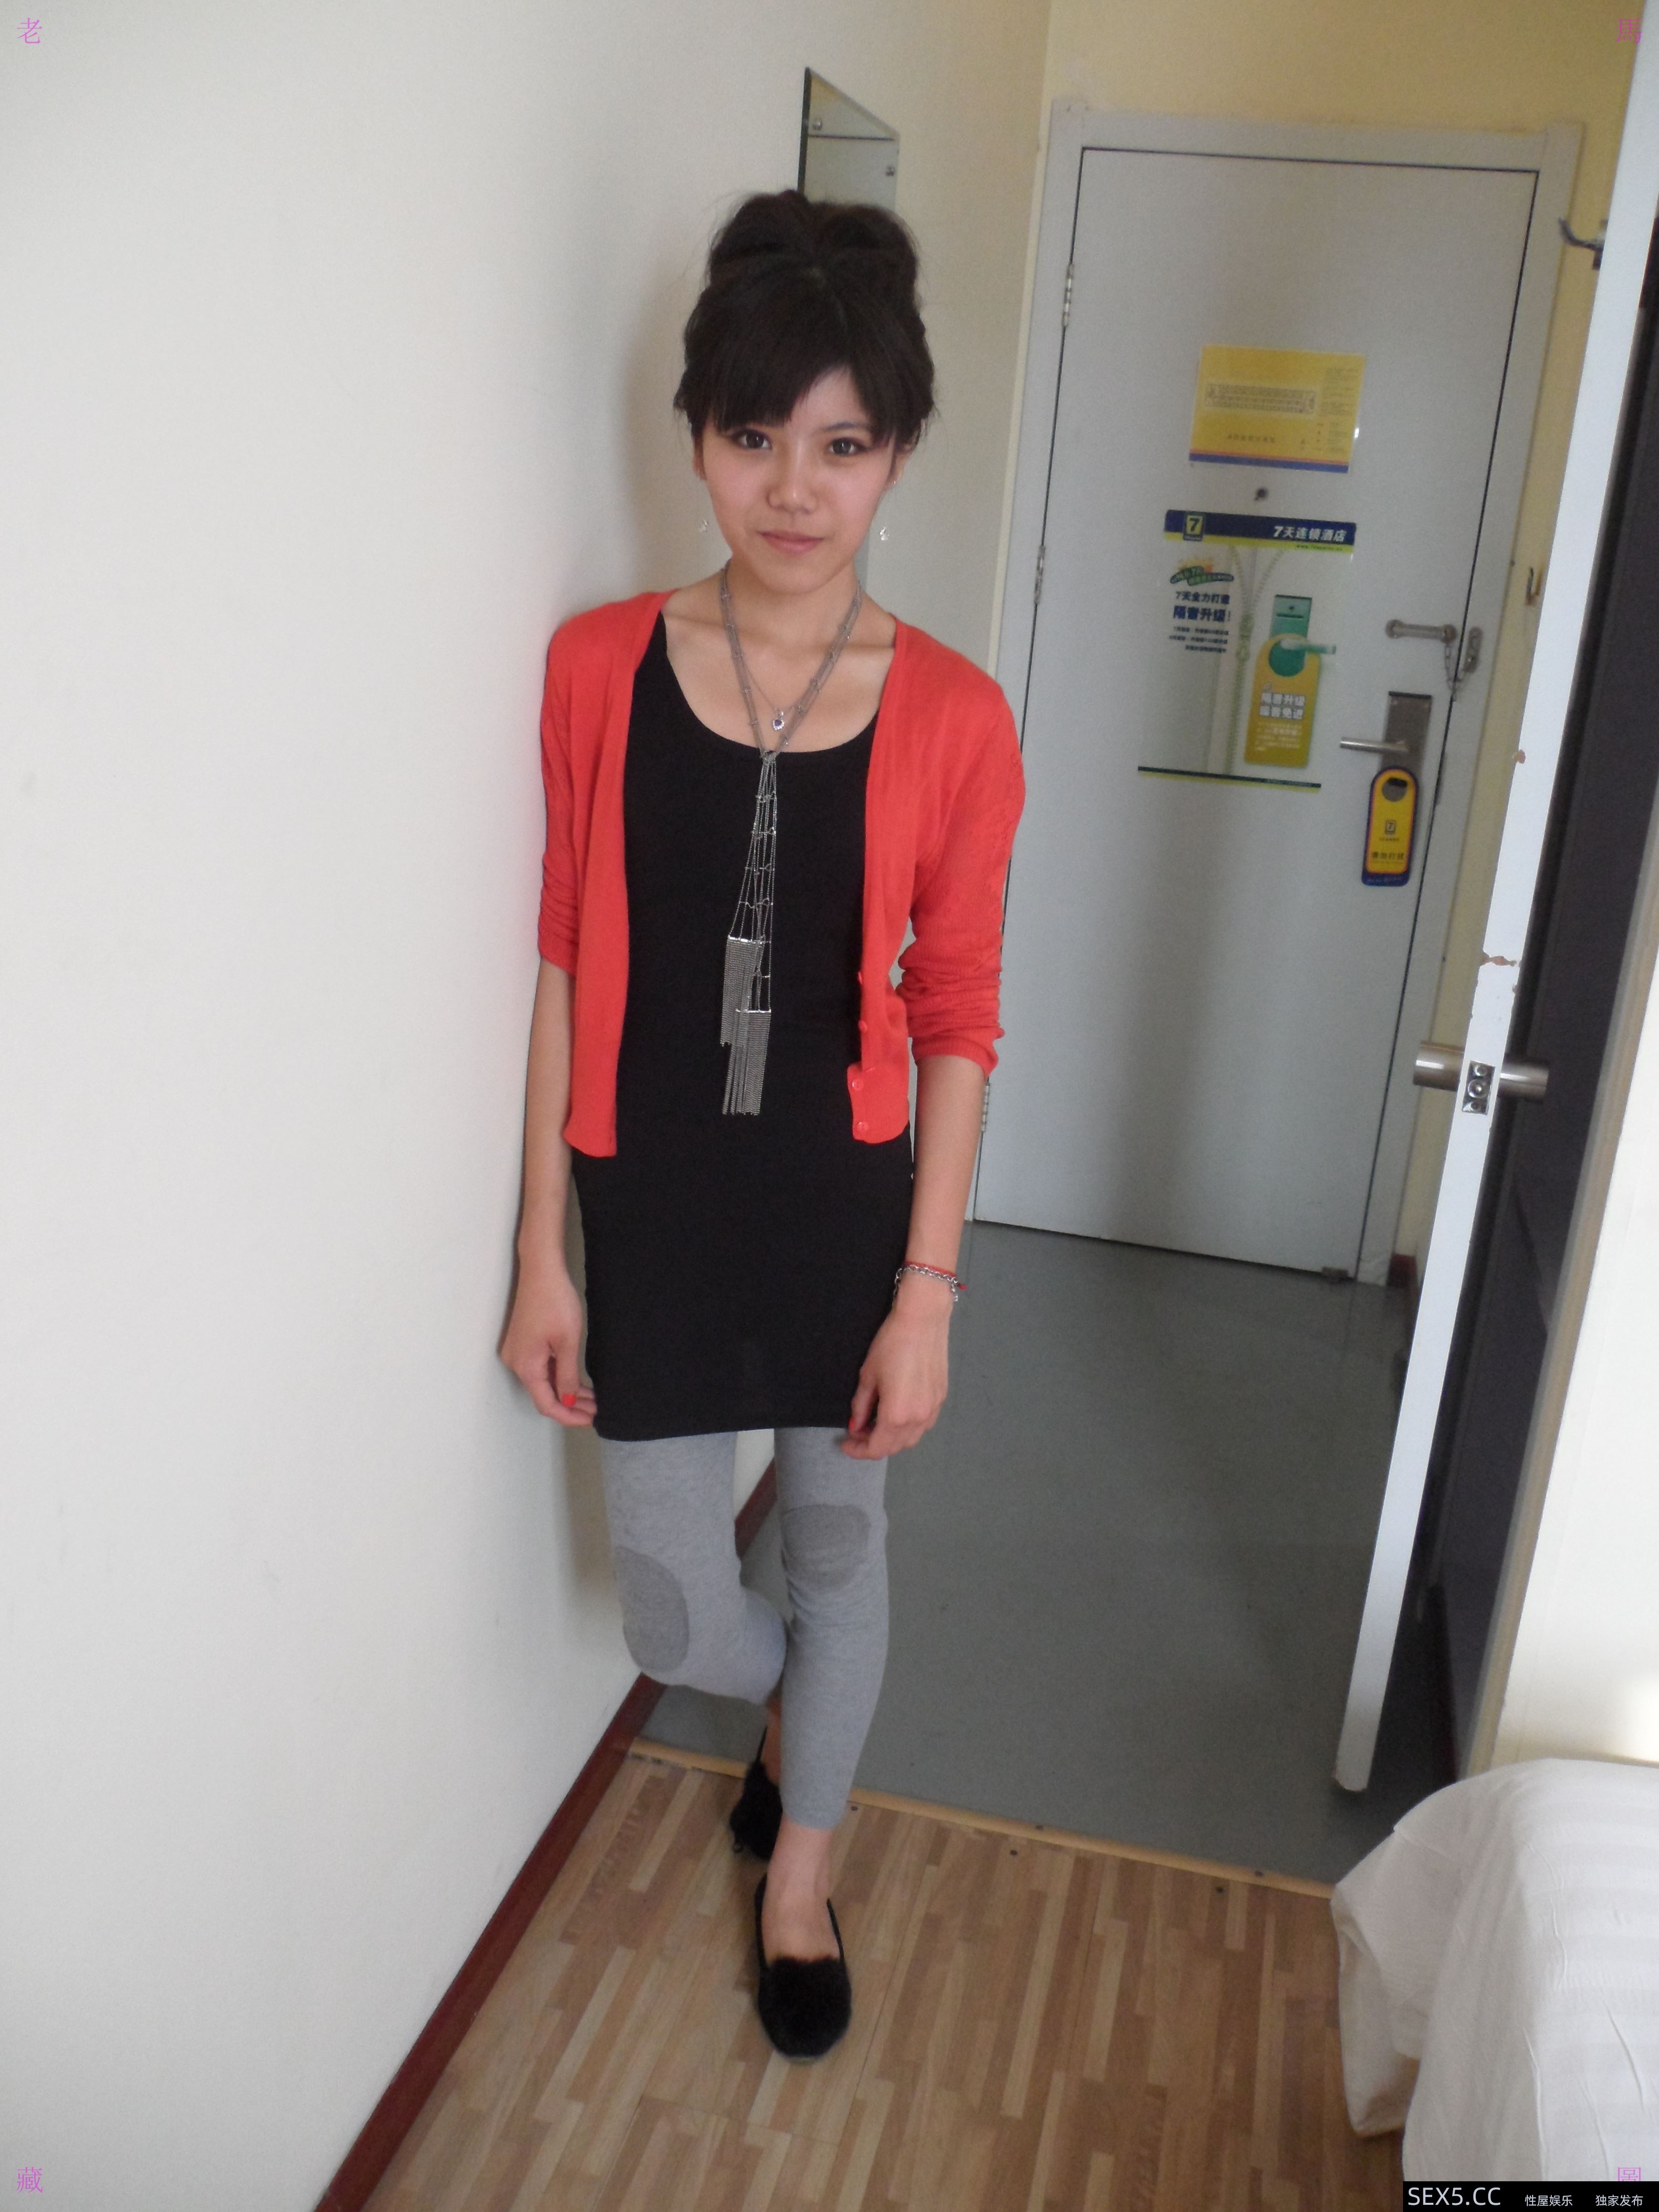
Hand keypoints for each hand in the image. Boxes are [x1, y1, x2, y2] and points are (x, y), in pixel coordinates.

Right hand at [500, 1261, 596, 1424]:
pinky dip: (558, 1376)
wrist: (541, 1271)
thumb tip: (567, 1400)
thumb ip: (567, 1375)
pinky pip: (540, 1368)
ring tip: (592, 1399)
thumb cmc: (555, 1302)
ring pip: (543, 1382)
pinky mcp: (523, 1343)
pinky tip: (577, 1382)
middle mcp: (516, 1363)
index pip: (547, 1404)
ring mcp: (518, 1353)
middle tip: (596, 1411)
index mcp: (526, 1366)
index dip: (568, 1416)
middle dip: (570, 1406)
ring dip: (566, 1392)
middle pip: (544, 1395)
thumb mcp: (567, 1342)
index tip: (590, 1420)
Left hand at [841, 1273, 952, 1458]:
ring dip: (892, 1438)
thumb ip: (861, 1406)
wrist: (922, 1320)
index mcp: (896, 1415)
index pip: (877, 1448)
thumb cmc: (891, 1344)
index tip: (846, 1445)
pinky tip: (897, 1414)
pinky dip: (908, 1428)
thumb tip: (856, 1425)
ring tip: (876, 1424)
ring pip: (911, 1439)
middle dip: (874, 1444)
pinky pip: (923, 1425)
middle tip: (858, 1433)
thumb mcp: (868, 1376)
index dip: (859, 1451)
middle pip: (894, 1447)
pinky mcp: (940, 1398)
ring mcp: (932, 1409)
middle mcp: (918, 1418)